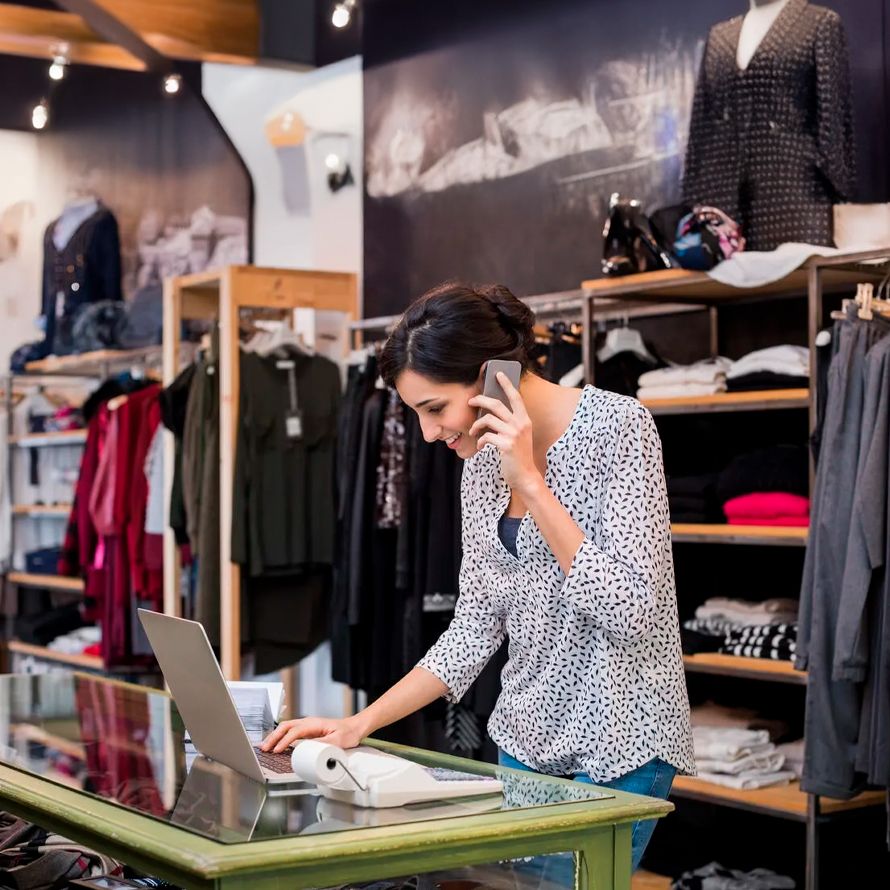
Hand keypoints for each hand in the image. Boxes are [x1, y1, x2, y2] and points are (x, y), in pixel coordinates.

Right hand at [260, 715, 364, 753]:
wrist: (355, 728)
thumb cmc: (348, 732)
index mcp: (314, 724)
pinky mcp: (308, 732)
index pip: (294, 731)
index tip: (277, 750)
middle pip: (286, 727)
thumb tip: (308, 750)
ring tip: (266, 747)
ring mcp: (308, 726)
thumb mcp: (337, 740)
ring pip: (286, 728)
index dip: (284, 741)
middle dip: (273, 737)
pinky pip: (291, 733)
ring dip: (275, 737)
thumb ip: (323, 744)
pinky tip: (278, 745)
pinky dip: (282, 738)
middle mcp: (309, 723)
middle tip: (264, 748)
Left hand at [468, 372, 541, 493]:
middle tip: (471, 401)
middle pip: (496, 404)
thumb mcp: (519, 436)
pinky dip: (480, 441)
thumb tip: (490, 411)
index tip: (498, 373)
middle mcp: (521, 424)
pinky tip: (480, 447)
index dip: (506, 383)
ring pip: (487, 419)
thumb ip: (510, 423)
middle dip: (480, 400)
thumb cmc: (519, 455)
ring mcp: (514, 434)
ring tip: (473, 432)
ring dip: (476, 425)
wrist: (526, 476)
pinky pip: (486, 437)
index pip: (515, 397)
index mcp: (525, 420)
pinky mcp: (506, 445)